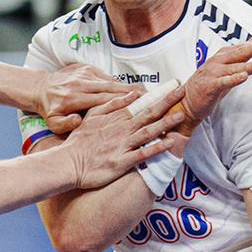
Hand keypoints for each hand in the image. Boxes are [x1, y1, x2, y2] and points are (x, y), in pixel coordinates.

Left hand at [38, 63, 143, 133]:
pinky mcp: (86, 67)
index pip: (104, 100)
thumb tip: (78, 120)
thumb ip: (65, 124)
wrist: (40, 88)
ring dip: (129, 88)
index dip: (123, 103)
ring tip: (147, 94)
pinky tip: (131, 90)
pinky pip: (106, 77)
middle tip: (152, 98)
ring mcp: (85, 73)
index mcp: (75, 98)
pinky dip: (118, 84)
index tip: (140, 106)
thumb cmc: (49, 109)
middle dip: (133, 93)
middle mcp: (82, 83)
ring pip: (112, 81)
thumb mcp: (53, 122)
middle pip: (113, 89)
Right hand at [63, 85, 185, 189]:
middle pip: (148, 114)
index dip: (160, 96)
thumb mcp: (93, 116)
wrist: (68, 162)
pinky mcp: (121, 162)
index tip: (174, 88)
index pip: (142, 104)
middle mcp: (122, 129)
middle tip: (183, 93)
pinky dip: (156, 148)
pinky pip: (142, 154)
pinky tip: (169, 143)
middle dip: (167, 103)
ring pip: (148, 131)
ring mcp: (122, 145)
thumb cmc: (80, 141)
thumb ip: (113, 104)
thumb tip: (132, 94)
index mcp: (116, 118)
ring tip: (180, 115)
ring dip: (165, 123)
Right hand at [178, 40, 251, 134]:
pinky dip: (233, 79)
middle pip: (239, 53)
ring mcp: (212, 73)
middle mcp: (216, 62)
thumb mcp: (224, 70)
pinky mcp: (210, 86)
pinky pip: (223, 82)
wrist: (186, 102)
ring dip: (250, 65)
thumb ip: (239, 60)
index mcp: (220, 57)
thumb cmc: (208, 86)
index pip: (241, 47)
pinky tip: (243, 77)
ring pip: (234, 68)